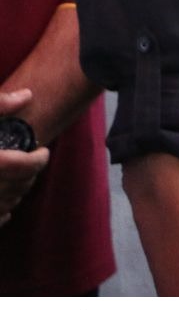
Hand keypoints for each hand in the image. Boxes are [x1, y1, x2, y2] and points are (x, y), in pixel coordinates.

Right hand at [0, 89, 48, 227]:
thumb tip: (27, 96)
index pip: (17, 164)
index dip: (37, 160)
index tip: (43, 151)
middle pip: (13, 186)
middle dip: (30, 175)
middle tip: (34, 163)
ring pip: (3, 205)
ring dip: (18, 193)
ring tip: (22, 178)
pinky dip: (1, 213)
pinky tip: (4, 201)